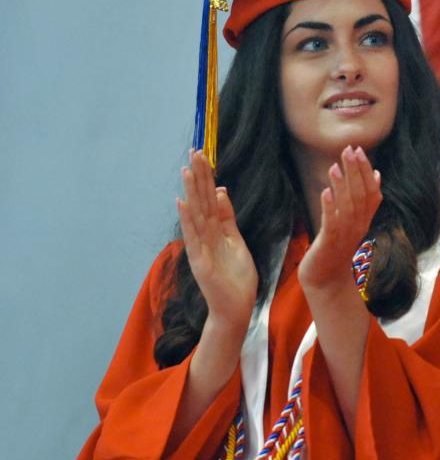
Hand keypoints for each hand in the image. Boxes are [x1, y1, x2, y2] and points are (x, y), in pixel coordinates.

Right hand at [177, 150, 256, 330]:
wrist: (235, 308)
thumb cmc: (236, 277)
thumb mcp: (236, 241)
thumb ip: (227, 218)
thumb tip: (221, 192)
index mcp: (215, 230)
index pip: (209, 198)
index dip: (207, 177)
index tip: (203, 155)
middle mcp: (204, 235)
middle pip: (201, 200)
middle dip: (199, 176)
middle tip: (195, 151)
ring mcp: (200, 248)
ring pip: (195, 214)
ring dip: (191, 192)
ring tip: (187, 170)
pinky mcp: (200, 261)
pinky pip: (193, 237)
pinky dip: (188, 220)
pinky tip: (183, 203)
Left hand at [299, 146, 382, 294]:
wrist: (327, 280)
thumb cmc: (337, 248)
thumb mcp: (354, 222)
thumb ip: (366, 200)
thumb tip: (378, 175)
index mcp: (364, 219)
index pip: (371, 191)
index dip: (366, 171)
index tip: (360, 150)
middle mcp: (358, 225)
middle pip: (360, 195)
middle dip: (355, 171)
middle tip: (349, 150)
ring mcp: (345, 234)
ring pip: (348, 206)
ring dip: (342, 185)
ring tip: (335, 166)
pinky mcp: (330, 243)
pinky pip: (332, 223)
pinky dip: (330, 207)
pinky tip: (325, 191)